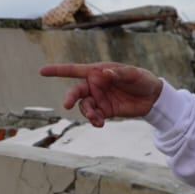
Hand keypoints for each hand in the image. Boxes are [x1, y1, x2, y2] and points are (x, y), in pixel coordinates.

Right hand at [38, 62, 162, 126]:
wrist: (152, 98)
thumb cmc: (142, 79)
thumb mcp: (133, 74)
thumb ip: (119, 74)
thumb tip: (104, 74)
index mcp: (98, 71)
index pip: (74, 70)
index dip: (58, 70)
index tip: (42, 72)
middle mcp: (95, 85)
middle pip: (76, 91)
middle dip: (70, 97)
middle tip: (68, 105)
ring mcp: (98, 98)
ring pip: (84, 106)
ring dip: (87, 113)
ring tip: (97, 119)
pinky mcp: (104, 111)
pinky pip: (94, 116)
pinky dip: (94, 120)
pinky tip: (100, 123)